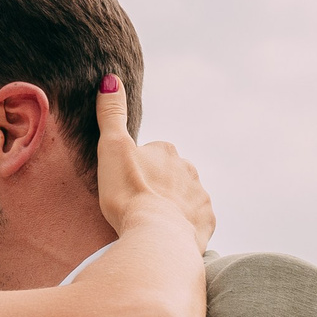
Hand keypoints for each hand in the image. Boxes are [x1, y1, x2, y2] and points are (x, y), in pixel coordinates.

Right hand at [93, 72, 212, 252]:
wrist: (155, 237)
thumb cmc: (129, 193)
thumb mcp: (112, 148)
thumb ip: (111, 114)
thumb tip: (111, 78)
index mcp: (167, 151)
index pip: (151, 154)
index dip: (135, 168)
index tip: (124, 183)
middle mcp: (189, 169)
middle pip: (170, 175)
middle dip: (157, 185)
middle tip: (136, 204)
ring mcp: (200, 197)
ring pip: (184, 198)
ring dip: (170, 206)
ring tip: (149, 223)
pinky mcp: (205, 223)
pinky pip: (195, 222)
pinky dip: (183, 227)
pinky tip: (166, 234)